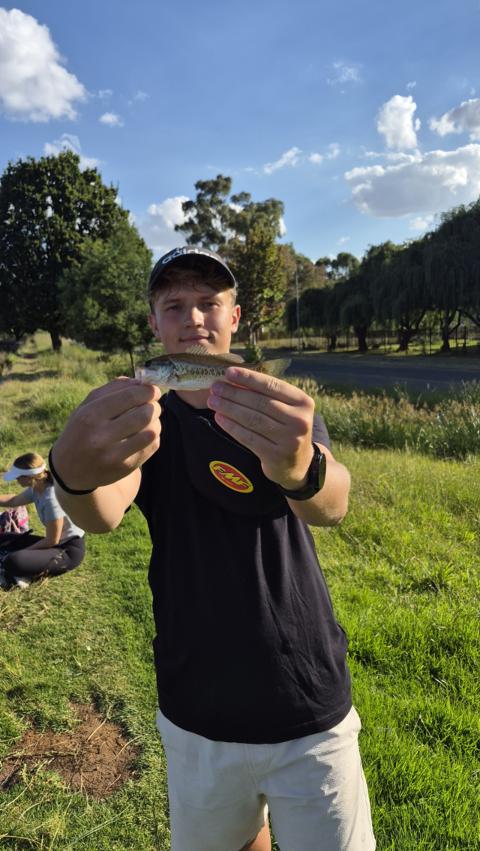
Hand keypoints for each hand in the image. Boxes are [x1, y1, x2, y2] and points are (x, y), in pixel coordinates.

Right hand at [51, 377, 161, 490]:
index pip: (130, 396)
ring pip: (151, 431)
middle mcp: (101, 436)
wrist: (70, 469)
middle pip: (144, 414)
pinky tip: (144, 434)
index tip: (153, 390)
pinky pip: (152, 446)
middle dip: (154, 406)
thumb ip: (112, 389)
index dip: (148, 390)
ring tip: (149, 419)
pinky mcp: (125, 468)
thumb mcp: (87, 406)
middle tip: (152, 405)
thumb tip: (141, 382)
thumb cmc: (81, 431)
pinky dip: (153, 436)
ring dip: (156, 421)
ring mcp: (114, 455)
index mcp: (90, 416)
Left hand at [207, 367, 314, 488]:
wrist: (297, 463)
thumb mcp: (287, 408)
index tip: (229, 372)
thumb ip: (267, 394)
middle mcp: (299, 420)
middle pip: (260, 403)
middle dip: (234, 393)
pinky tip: (219, 418)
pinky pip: (248, 437)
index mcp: (303, 402)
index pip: (272, 386)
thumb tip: (234, 378)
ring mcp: (288, 440)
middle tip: (215, 387)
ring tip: (213, 401)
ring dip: (229, 408)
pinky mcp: (275, 455)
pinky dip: (231, 426)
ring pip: (252, 419)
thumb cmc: (286, 427)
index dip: (249, 378)